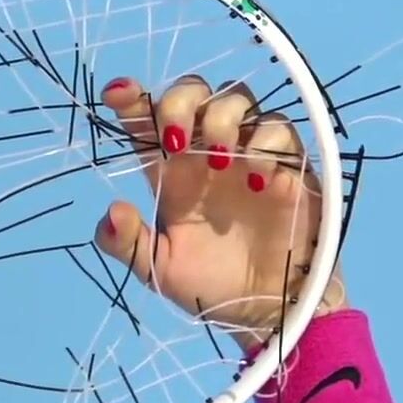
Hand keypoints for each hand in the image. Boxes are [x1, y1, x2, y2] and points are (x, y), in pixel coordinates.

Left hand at [93, 75, 346, 347]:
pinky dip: (265, 143)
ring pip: (238, 99)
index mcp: (170, 171)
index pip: (147, 120)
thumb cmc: (209, 284)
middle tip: (173, 138)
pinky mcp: (289, 167)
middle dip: (179, 101)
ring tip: (216, 158)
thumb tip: (113, 211)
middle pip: (194, 93)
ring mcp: (248, 155)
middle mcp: (206, 153)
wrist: (268, 310)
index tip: (117, 92)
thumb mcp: (157, 269)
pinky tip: (255, 177)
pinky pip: (280, 130)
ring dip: (220, 118)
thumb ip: (127, 243)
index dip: (131, 99)